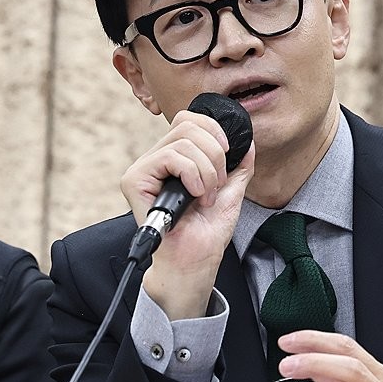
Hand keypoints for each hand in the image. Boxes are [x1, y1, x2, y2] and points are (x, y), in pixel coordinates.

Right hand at [122, 110, 254, 319]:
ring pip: (183, 142)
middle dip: (214, 154)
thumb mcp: (230, 192)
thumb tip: (248, 142)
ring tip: (206, 196)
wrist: (195, 260)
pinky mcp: (134, 181)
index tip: (227, 154)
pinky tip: (195, 196)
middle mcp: (155, 160)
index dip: (212, 130)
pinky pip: (170, 157)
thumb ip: (238, 166)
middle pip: (187, 125)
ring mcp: (143, 170)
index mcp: (173, 159)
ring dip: (207, 171)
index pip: (188, 120)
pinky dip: (193, 175)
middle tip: (217, 184)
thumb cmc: (206, 233)